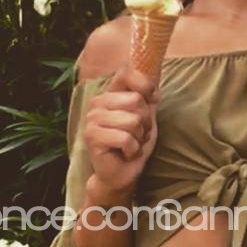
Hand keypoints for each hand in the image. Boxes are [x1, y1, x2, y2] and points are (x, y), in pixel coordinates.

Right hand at [83, 64, 159, 195]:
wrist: (121, 174)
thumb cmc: (133, 145)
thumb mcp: (146, 118)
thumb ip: (147, 99)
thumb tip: (154, 83)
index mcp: (110, 94)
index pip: (126, 73)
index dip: (145, 86)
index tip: (151, 101)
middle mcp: (98, 103)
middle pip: (136, 100)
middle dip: (145, 122)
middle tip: (137, 135)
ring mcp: (92, 119)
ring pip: (133, 120)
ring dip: (139, 138)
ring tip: (130, 144)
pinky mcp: (92, 137)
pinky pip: (126, 138)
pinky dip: (132, 150)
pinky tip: (124, 153)